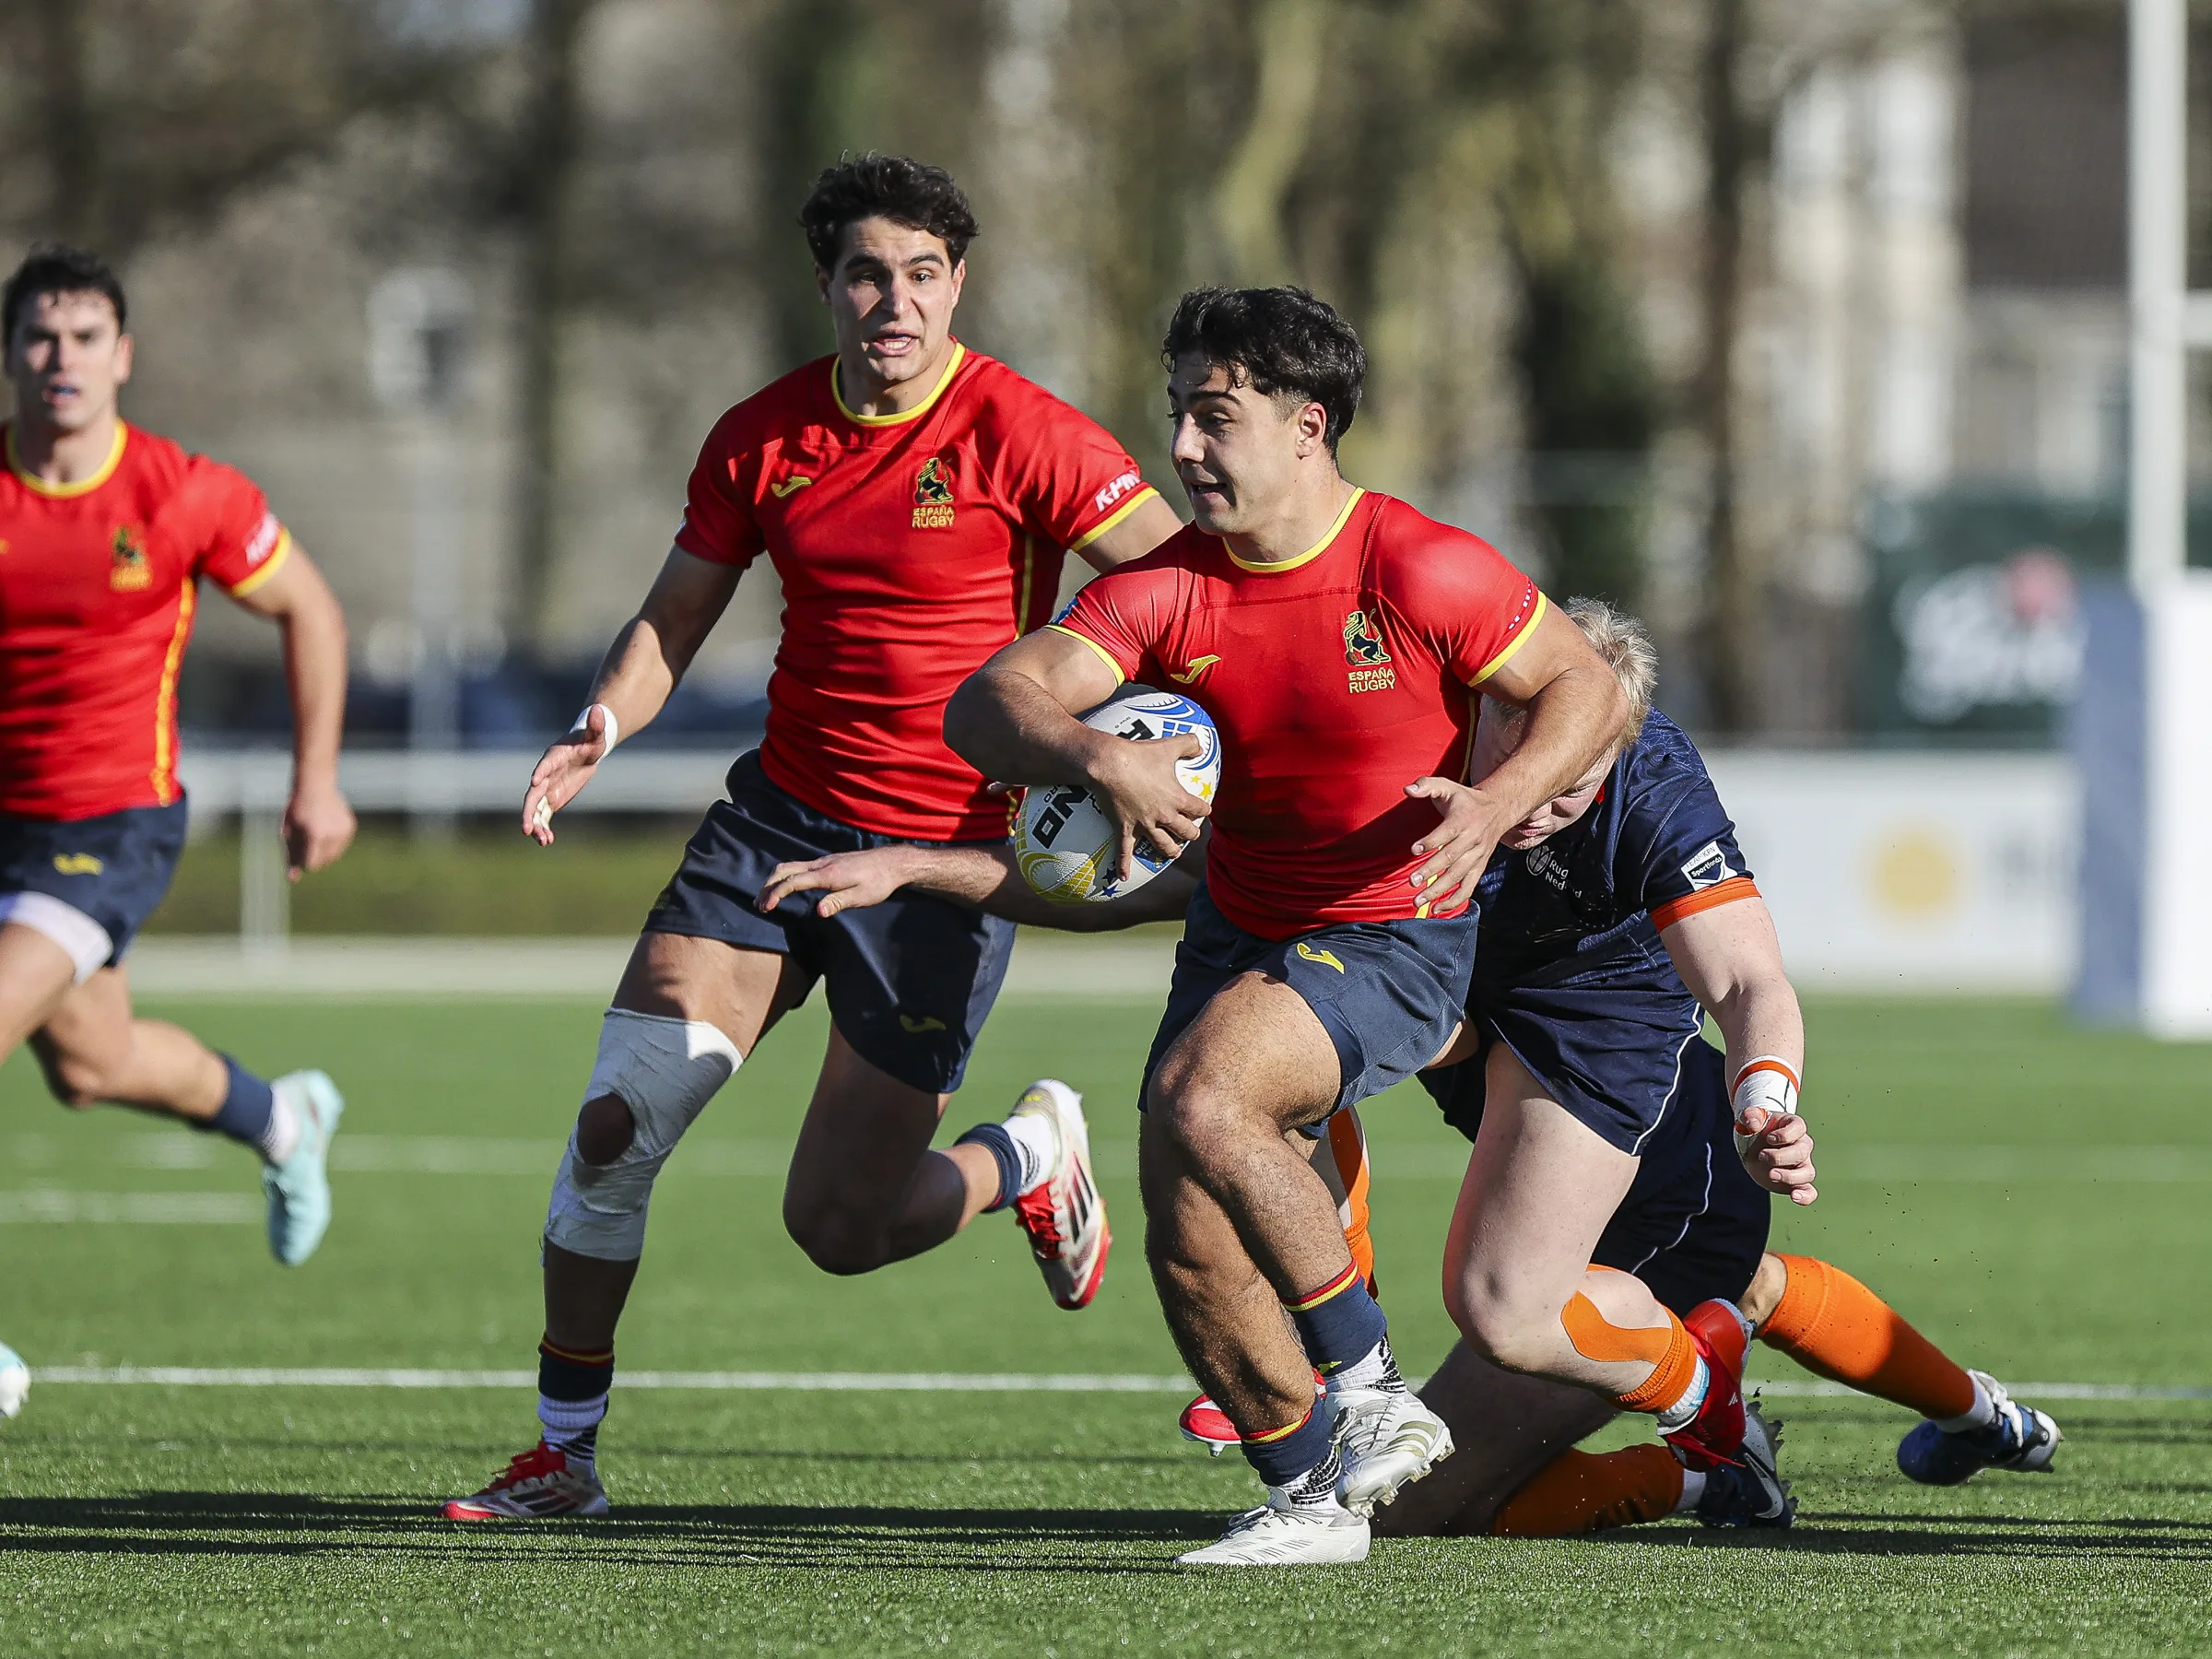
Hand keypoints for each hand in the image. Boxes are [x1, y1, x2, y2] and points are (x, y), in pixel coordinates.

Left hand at [282, 777, 355, 879]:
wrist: (315, 785)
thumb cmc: (297, 809)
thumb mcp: (288, 833)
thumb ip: (291, 856)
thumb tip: (293, 879)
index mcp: (316, 836)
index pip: (312, 864)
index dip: (303, 859)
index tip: (299, 847)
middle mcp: (333, 835)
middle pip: (324, 861)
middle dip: (314, 856)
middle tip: (306, 839)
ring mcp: (344, 831)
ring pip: (335, 855)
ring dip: (324, 851)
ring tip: (316, 833)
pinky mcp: (350, 827)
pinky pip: (341, 845)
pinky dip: (333, 842)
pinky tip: (325, 828)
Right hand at [521, 707, 612, 845]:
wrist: (586, 751)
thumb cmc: (591, 741)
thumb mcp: (596, 736)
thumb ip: (596, 726)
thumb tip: (598, 709)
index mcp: (553, 757)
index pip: (545, 765)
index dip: (540, 773)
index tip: (535, 783)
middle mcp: (544, 774)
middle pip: (533, 795)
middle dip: (529, 811)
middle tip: (527, 828)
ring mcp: (546, 788)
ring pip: (536, 809)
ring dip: (537, 824)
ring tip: (542, 840)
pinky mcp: (551, 799)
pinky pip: (544, 816)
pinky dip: (544, 827)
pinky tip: (548, 841)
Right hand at [758, 848, 917, 917]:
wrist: (892, 863)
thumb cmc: (879, 882)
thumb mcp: (861, 897)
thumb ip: (838, 902)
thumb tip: (818, 911)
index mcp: (828, 874)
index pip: (794, 882)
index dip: (777, 894)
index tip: (766, 908)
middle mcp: (821, 864)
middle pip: (785, 870)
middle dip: (768, 887)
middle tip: (758, 905)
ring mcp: (824, 861)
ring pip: (791, 866)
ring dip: (775, 880)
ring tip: (766, 897)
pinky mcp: (828, 862)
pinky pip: (800, 866)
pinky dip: (786, 876)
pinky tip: (786, 887)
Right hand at [1085, 734, 1210, 879]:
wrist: (1109, 764)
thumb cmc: (1139, 755)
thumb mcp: (1168, 745)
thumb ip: (1189, 743)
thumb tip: (1201, 745)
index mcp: (1177, 798)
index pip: (1198, 808)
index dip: (1204, 809)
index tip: (1205, 810)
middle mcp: (1164, 815)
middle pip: (1184, 831)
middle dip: (1190, 834)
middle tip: (1191, 834)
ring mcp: (1144, 824)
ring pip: (1162, 845)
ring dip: (1170, 851)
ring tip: (1173, 854)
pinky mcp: (1125, 828)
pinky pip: (1124, 851)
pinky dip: (1123, 865)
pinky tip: (1123, 877)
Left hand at [1402, 777, 1509, 912]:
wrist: (1498, 809)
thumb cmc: (1465, 799)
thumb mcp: (1448, 785)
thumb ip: (1427, 785)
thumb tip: (1407, 789)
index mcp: (1463, 819)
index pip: (1447, 832)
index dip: (1431, 841)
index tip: (1414, 849)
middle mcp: (1472, 839)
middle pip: (1451, 858)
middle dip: (1431, 870)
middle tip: (1412, 881)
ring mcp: (1477, 856)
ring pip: (1459, 876)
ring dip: (1440, 891)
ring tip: (1419, 900)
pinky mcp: (1479, 867)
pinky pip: (1469, 887)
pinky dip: (1455, 901)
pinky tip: (1437, 910)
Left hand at [1737, 1108, 1816, 1205]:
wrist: (1753, 1143)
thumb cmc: (1756, 1127)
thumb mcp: (1751, 1117)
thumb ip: (1750, 1116)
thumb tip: (1753, 1125)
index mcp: (1794, 1126)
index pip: (1798, 1128)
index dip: (1785, 1134)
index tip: (1769, 1138)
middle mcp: (1802, 1145)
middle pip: (1801, 1152)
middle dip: (1781, 1156)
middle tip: (1762, 1156)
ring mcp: (1801, 1164)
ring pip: (1807, 1172)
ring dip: (1790, 1176)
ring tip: (1771, 1175)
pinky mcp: (1795, 1181)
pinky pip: (1809, 1190)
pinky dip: (1805, 1196)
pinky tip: (1795, 1197)